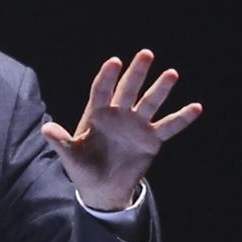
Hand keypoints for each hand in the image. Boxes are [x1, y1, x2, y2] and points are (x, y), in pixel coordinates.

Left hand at [41, 49, 202, 210]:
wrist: (102, 187)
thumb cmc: (83, 168)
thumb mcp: (71, 156)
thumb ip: (61, 142)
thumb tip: (46, 129)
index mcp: (97, 114)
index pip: (102, 90)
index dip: (108, 77)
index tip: (115, 62)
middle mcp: (119, 114)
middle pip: (128, 90)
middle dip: (136, 73)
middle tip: (146, 54)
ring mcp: (137, 125)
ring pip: (150, 103)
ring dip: (160, 89)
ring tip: (171, 74)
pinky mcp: (151, 140)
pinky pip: (169, 127)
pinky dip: (182, 118)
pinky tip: (196, 107)